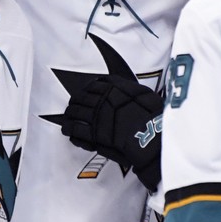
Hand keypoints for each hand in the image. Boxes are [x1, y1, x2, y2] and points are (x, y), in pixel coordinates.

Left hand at [61, 75, 162, 189]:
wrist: (153, 136)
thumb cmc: (154, 117)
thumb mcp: (144, 94)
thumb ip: (128, 89)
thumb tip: (120, 85)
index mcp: (114, 89)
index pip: (94, 85)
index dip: (87, 89)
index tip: (84, 92)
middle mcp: (102, 100)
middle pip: (81, 98)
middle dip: (75, 101)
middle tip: (72, 105)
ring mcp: (96, 117)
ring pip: (75, 112)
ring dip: (69, 114)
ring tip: (67, 118)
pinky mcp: (94, 134)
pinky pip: (76, 129)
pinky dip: (70, 129)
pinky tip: (68, 130)